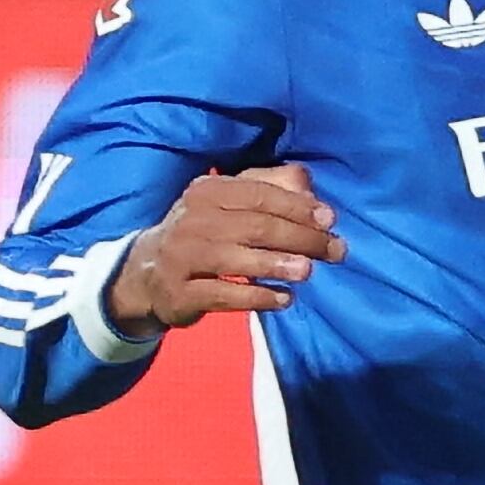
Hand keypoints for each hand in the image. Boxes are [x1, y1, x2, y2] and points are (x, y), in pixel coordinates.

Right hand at [106, 163, 343, 331]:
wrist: (149, 273)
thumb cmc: (206, 234)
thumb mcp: (230, 205)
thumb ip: (269, 190)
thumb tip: (309, 186)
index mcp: (208, 191)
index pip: (259, 195)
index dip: (297, 207)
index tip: (330, 220)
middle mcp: (193, 220)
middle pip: (255, 226)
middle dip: (301, 238)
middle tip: (336, 251)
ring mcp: (182, 257)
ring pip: (238, 259)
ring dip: (278, 264)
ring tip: (308, 271)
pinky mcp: (181, 292)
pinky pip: (225, 294)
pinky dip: (258, 297)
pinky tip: (284, 299)